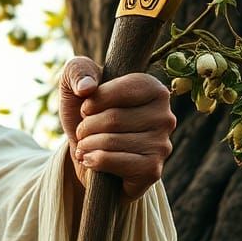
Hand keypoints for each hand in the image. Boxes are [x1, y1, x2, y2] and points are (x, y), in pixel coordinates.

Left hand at [58, 56, 174, 202]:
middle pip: (113, 118)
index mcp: (154, 89)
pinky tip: (90, 160)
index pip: (122, 89)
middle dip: (86, 127)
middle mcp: (165, 116)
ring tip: (85, 146)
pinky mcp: (152, 170)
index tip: (86, 109)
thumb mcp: (75, 86)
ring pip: (111, 140)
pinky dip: (93, 160)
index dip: (94, 101)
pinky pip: (113, 161)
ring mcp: (162, 144)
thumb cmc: (87, 118)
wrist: (89, 159)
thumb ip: (77, 71)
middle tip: (82, 132)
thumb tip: (87, 87)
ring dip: (86, 144)